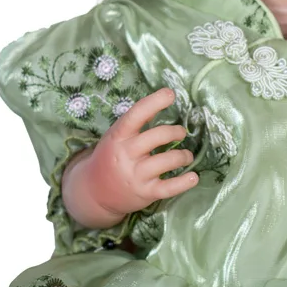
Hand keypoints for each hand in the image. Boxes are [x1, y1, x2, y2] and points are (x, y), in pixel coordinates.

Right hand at [65, 87, 197, 222]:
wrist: (93, 192)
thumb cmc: (109, 158)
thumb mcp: (116, 138)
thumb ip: (136, 122)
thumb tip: (160, 100)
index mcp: (118, 137)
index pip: (136, 115)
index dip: (154, 102)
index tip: (170, 94)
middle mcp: (126, 154)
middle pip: (157, 137)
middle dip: (175, 132)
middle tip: (181, 133)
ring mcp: (136, 175)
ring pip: (167, 160)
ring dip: (183, 156)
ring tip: (186, 156)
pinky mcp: (145, 193)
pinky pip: (168, 187)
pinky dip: (183, 182)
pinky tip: (193, 177)